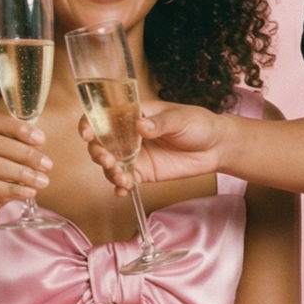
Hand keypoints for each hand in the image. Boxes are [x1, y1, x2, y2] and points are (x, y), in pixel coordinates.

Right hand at [0, 113, 50, 235]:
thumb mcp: (8, 164)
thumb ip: (19, 151)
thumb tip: (38, 144)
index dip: (19, 129)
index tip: (41, 140)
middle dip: (25, 154)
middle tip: (47, 165)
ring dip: (22, 172)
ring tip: (42, 181)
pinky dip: (12, 189)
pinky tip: (29, 192)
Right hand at [80, 99, 226, 193]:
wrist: (217, 147)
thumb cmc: (199, 123)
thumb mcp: (180, 118)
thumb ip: (158, 123)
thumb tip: (139, 125)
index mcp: (134, 113)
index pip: (104, 115)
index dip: (90, 122)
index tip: (87, 134)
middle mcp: (128, 134)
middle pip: (101, 142)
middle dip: (98, 152)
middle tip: (107, 160)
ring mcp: (134, 154)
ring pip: (110, 163)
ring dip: (109, 171)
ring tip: (120, 177)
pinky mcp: (143, 172)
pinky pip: (124, 180)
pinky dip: (119, 186)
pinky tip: (122, 190)